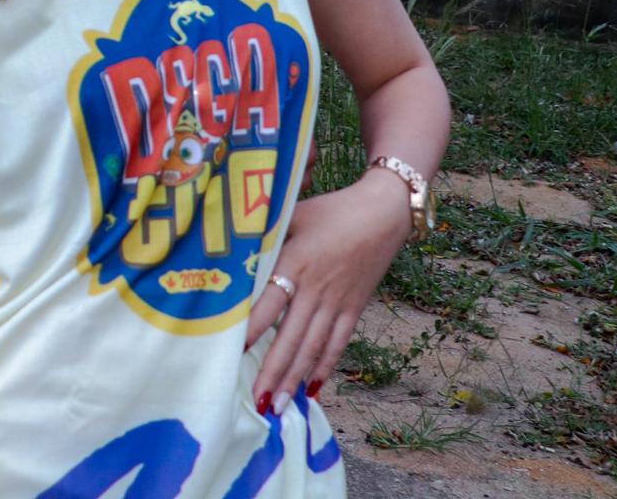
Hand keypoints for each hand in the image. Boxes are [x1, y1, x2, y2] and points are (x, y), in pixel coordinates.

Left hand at [245, 170, 411, 412]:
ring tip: (281, 405)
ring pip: (313, 347)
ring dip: (295, 378)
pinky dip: (325, 366)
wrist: (383, 214)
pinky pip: (338, 343)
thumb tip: (234, 252)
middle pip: (291, 337)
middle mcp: (316, 289)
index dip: (252, 329)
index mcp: (296, 263)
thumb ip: (266, 236)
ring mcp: (337, 302)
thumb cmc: (330, 211)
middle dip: (273, 372)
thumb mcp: (293, 215)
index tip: (233, 353)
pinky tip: (312, 388)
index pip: (269, 303)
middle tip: (258, 401)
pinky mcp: (354, 308)